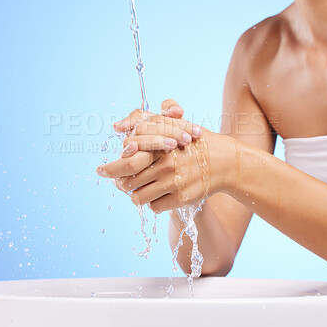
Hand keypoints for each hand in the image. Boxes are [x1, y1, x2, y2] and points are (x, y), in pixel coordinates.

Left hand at [97, 100, 231, 212]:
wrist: (225, 162)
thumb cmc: (195, 142)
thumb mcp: (175, 124)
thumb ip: (148, 120)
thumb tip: (118, 126)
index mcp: (160, 145)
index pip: (126, 160)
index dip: (110, 168)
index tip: (101, 171)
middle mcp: (165, 163)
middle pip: (128, 182)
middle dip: (121, 183)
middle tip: (121, 183)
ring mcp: (174, 182)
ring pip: (138, 197)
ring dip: (137, 194)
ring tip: (143, 188)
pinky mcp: (182, 198)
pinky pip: (154, 207)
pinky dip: (154, 203)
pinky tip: (160, 194)